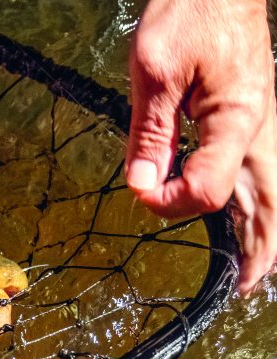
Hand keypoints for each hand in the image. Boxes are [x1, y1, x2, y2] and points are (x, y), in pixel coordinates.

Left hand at [125, 0, 276, 294]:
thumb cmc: (188, 13)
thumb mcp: (154, 72)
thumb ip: (148, 132)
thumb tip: (141, 183)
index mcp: (237, 120)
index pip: (205, 189)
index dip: (169, 201)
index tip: (141, 191)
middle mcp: (260, 127)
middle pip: (265, 202)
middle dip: (258, 248)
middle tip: (244, 285)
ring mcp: (262, 121)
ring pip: (270, 188)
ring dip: (264, 230)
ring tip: (254, 267)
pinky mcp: (253, 114)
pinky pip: (260, 168)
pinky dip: (258, 199)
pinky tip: (247, 212)